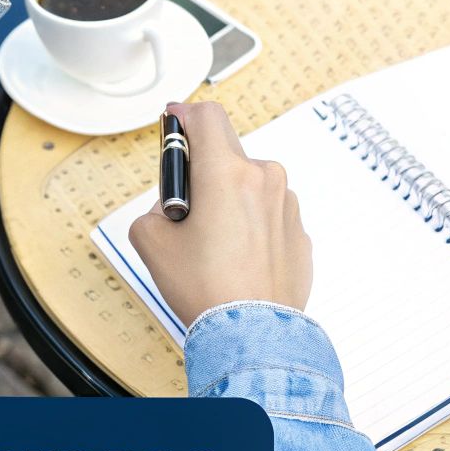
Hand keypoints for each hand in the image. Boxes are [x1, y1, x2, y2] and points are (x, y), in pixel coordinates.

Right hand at [128, 101, 312, 324]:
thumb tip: (169, 208)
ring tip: (214, 245)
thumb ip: (154, 209)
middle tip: (186, 205)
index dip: (184, 116)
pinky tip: (237, 260)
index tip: (174, 124)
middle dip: (203, 168)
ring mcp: (287, 206)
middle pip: (227, 151)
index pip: (206, 116)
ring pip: (250, 185)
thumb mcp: (150, 242)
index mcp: (226, 173)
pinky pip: (269, 215)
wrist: (252, 334)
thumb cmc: (206, 290)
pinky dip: (251, 226)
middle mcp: (264, 180)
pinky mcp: (299, 233)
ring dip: (230, 199)